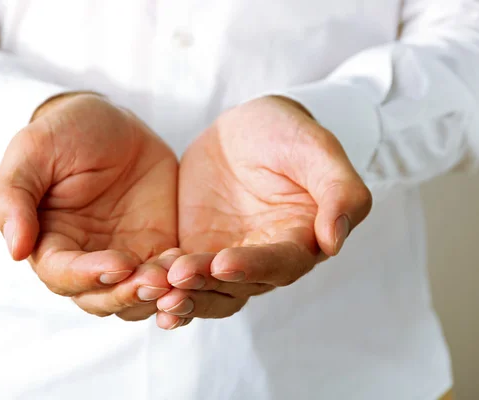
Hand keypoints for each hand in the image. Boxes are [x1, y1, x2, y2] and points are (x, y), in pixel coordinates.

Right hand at [0, 93, 177, 320]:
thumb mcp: (34, 150)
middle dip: (128, 294)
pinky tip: (196, 267)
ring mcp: (123, 257)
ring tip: (179, 278)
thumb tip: (14, 250)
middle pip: (101, 297)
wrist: (115, 123)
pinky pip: (170, 277)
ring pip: (137, 296)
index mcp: (49, 242)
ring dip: (157, 295)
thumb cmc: (66, 132)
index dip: (87, 276)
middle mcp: (85, 259)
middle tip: (157, 280)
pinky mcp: (157, 248)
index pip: (62, 275)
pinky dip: (181, 280)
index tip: (117, 265)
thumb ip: (13, 196)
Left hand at [155, 96, 371, 328]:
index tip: (223, 262)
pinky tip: (140, 285)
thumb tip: (336, 240)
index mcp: (301, 239)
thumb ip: (339, 190)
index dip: (254, 267)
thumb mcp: (316, 148)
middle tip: (176, 278)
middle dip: (207, 286)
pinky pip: (181, 275)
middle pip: (239, 287)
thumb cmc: (286, 133)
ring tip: (152, 288)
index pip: (281, 265)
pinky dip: (163, 283)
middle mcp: (266, 258)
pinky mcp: (198, 251)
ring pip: (208, 289)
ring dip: (183, 294)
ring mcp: (230, 258)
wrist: (244, 129)